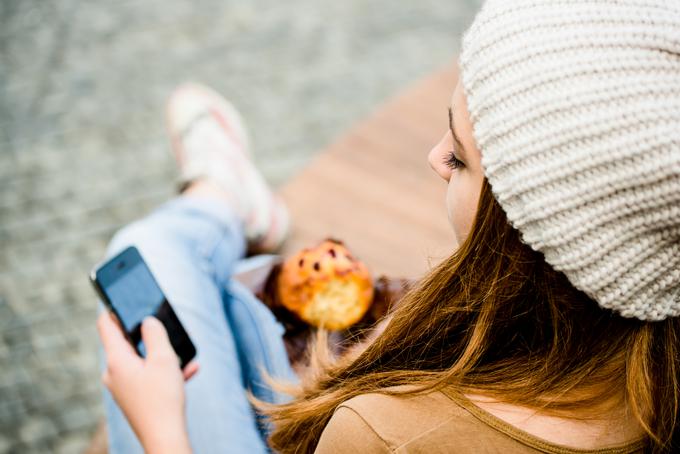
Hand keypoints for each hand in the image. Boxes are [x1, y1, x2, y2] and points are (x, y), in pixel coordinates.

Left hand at [97, 312, 198, 453]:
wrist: (165, 438)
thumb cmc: (163, 399)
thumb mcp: (164, 359)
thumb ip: (155, 334)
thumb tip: (148, 321)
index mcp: (116, 360)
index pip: (106, 324)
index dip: (113, 307)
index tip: (122, 294)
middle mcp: (114, 373)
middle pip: (126, 341)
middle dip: (147, 331)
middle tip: (162, 321)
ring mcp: (123, 386)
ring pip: (142, 359)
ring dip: (163, 352)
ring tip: (184, 351)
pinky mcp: (135, 397)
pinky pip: (149, 375)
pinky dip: (166, 369)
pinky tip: (190, 369)